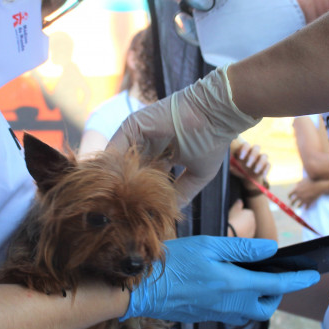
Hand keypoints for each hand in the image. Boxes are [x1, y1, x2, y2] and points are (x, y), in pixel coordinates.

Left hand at [108, 66, 259, 204]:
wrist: (215, 114)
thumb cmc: (211, 141)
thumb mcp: (198, 173)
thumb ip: (183, 192)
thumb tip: (171, 213)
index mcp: (162, 154)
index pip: (145, 177)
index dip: (140, 195)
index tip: (136, 215)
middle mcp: (147, 144)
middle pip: (128, 170)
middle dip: (123, 191)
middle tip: (118, 213)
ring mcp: (138, 134)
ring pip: (119, 161)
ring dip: (116, 181)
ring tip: (114, 203)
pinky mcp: (132, 125)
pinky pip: (115, 148)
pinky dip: (113, 167)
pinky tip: (115, 186)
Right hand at [123, 236, 319, 324]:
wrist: (142, 289)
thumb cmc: (173, 262)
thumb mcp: (208, 245)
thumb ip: (241, 248)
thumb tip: (270, 250)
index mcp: (233, 284)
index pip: (275, 285)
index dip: (297, 279)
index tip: (313, 274)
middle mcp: (229, 304)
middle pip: (265, 305)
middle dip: (276, 293)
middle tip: (274, 274)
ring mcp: (216, 312)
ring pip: (249, 311)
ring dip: (258, 297)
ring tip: (252, 276)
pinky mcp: (205, 315)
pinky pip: (232, 311)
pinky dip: (240, 300)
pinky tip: (229, 283)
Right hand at [227, 199, 255, 237]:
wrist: (232, 234)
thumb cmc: (232, 220)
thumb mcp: (234, 209)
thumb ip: (238, 204)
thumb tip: (240, 201)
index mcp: (251, 213)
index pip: (246, 212)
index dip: (240, 213)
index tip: (234, 215)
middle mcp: (254, 222)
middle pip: (247, 220)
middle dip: (242, 221)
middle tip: (234, 222)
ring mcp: (252, 231)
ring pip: (247, 228)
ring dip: (243, 228)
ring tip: (234, 228)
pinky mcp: (250, 238)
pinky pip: (246, 234)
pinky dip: (242, 234)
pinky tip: (236, 234)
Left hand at [230, 140, 270, 191]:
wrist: (248, 179)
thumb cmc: (239, 169)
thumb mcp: (234, 168)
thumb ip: (231, 165)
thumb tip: (228, 165)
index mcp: (245, 150)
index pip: (246, 145)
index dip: (244, 149)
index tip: (240, 157)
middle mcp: (254, 152)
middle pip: (256, 148)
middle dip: (252, 156)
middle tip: (247, 165)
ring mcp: (261, 158)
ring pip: (264, 155)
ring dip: (260, 163)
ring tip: (255, 171)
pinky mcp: (267, 165)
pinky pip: (269, 165)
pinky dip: (266, 170)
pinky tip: (262, 175)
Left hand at [288, 178, 328, 208]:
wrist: (318, 186)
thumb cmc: (311, 181)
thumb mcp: (303, 180)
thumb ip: (298, 183)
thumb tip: (296, 185)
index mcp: (296, 190)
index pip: (289, 194)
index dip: (289, 196)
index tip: (289, 198)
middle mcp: (299, 195)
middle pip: (292, 201)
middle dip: (291, 203)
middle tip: (292, 204)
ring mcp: (303, 199)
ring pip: (298, 206)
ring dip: (298, 206)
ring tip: (298, 207)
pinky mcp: (309, 202)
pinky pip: (306, 207)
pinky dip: (305, 208)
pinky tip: (305, 208)